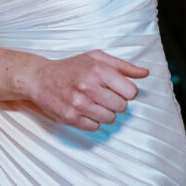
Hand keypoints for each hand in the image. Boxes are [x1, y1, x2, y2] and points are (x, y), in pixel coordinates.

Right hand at [19, 50, 149, 130]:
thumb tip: (145, 73)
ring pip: (110, 119)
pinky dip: (92, 121)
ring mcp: (79, 104)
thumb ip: (123, 66)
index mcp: (98, 70)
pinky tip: (84, 110)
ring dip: (105, 112)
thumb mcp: (97, 58)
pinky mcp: (70, 117)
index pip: (131, 92)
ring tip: (93, 102)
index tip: (117, 89)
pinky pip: (95, 127)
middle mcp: (88, 87)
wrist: (40, 78)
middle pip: (122, 107)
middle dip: (116, 102)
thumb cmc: (71, 67)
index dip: (127, 92)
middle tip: (103, 95)